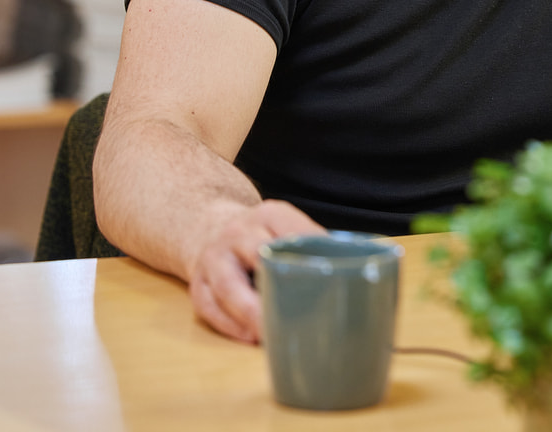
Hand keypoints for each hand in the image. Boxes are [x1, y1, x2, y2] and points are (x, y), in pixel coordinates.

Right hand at [186, 199, 325, 342]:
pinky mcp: (197, 283)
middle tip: (298, 315)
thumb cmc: (263, 236)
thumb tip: (354, 277)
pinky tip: (249, 337)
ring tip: (270, 336)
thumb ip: (311, 246)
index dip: (310, 254)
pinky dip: (229, 325)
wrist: (209, 227)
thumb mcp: (285, 226)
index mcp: (269, 215)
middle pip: (256, 255)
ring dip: (250, 312)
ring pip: (228, 286)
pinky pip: (209, 307)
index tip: (330, 278)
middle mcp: (237, 233)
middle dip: (276, 285)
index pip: (292, 231)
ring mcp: (214, 258)